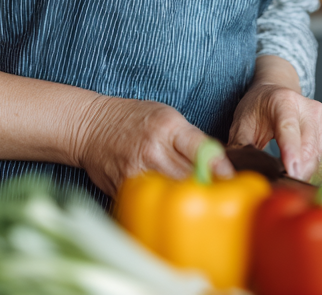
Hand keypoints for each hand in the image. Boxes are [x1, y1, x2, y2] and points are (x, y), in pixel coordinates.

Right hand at [74, 94, 231, 196]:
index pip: (202, 149)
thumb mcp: (165, 115)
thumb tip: (216, 164)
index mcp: (168, 126)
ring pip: (171, 193)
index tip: (230, 180)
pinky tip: (167, 205)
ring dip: (185, 199)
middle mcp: (153, 148)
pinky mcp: (124, 187)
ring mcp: (138, 170)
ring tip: (195, 203)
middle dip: (206, 187)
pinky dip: (160, 204)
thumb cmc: (132, 118)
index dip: (219, 168)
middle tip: (218, 196)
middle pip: (190, 176)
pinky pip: (149, 201)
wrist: (91, 126)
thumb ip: (190, 138)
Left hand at [228, 57, 321, 182]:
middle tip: (278, 187)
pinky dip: (313, 172)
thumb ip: (239, 148)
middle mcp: (310, 108)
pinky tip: (299, 170)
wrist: (278, 91)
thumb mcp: (241, 124)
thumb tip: (232, 174)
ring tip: (286, 177)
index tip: (291, 172)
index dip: (291, 151)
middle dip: (295, 174)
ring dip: (304, 176)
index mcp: (284, 101)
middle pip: (308, 149)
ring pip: (319, 160)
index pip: (289, 128)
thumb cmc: (258, 109)